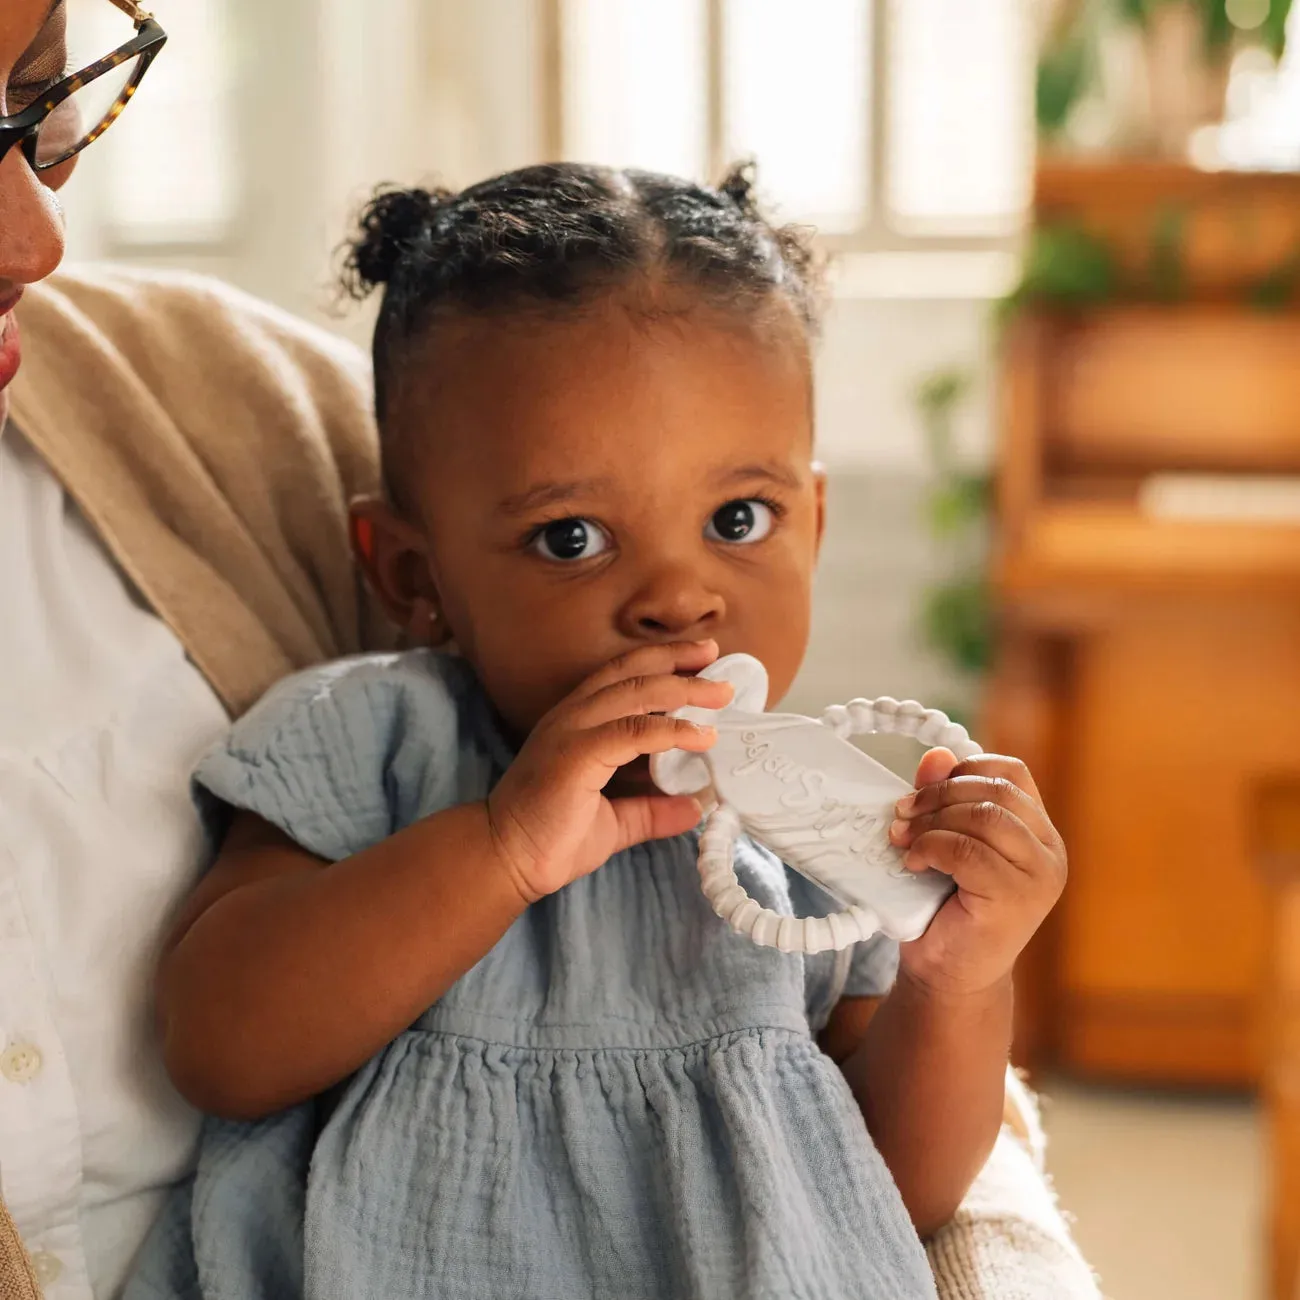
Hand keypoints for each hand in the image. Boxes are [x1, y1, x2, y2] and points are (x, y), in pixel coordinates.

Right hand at [485, 640, 731, 903]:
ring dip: (683, 689)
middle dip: (677, 660)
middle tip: (715, 656)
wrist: (506, 861)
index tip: (701, 659)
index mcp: (577, 721)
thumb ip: (650, 811)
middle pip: (632, 671)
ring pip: (636, 693)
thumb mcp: (614, 822)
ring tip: (721, 693)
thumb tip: (693, 809)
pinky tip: (702, 736)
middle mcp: (573, 716)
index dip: (662, 662)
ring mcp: (572, 731)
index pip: (623, 676)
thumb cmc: (551, 839)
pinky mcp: (576, 755)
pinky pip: (633, 732)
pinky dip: (672, 730)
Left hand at [888, 749, 1066, 999]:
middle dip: (938, 795)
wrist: (948, 976)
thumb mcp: (943, 841)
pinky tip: (913, 862)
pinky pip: (969, 852)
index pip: (1012, 773)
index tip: (925, 788)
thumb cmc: (945, 908)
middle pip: (996, 791)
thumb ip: (944, 799)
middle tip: (901, 812)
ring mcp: (1039, 878)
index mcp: (1038, 832)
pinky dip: (932, 847)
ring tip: (903, 838)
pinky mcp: (1017, 900)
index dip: (965, 769)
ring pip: (985, 817)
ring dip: (932, 820)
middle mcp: (1050, 852)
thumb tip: (935, 756)